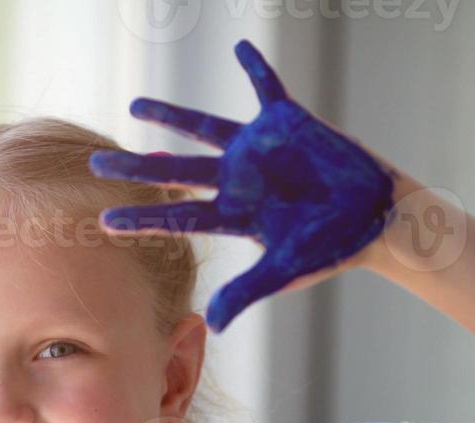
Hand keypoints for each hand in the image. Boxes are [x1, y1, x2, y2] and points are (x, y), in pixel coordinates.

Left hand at [89, 38, 397, 333]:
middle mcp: (237, 180)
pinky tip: (240, 45)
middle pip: (175, 170)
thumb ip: (247, 292)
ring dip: (170, 116)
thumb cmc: (333, 248)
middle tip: (97, 162)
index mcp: (233, 214)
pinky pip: (267, 87)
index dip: (141, 217)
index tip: (103, 219)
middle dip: (136, 166)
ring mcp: (259, 150)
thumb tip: (213, 325)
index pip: (177, 216)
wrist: (377, 218)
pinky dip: (255, 67)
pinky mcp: (289, 123)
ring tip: (136, 105)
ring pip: (204, 128)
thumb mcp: (286, 271)